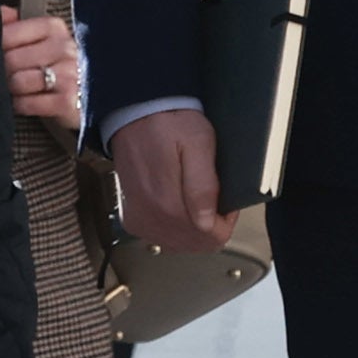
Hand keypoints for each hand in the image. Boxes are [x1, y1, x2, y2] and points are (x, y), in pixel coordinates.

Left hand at [0, 6, 81, 131]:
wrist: (86, 95)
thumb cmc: (54, 64)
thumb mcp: (38, 40)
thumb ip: (14, 24)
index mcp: (54, 28)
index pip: (9, 34)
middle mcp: (64, 48)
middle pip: (12, 59)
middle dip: (3, 71)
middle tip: (4, 76)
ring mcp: (69, 75)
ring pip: (19, 81)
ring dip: (11, 89)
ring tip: (14, 89)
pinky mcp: (69, 101)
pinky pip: (29, 104)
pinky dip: (21, 105)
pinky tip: (24, 101)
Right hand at [110, 108, 239, 253]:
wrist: (134, 113)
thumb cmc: (168, 122)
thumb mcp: (198, 143)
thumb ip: (203, 184)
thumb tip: (206, 222)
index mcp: (168, 202)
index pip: (211, 237)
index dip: (225, 221)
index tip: (225, 200)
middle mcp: (150, 217)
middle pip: (196, 244)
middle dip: (211, 226)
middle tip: (213, 197)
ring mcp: (138, 220)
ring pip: (180, 244)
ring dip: (194, 229)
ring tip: (196, 200)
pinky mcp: (131, 218)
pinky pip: (161, 238)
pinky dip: (175, 229)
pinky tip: (179, 207)